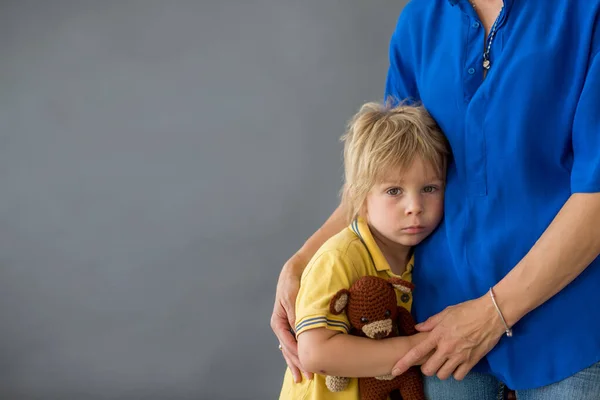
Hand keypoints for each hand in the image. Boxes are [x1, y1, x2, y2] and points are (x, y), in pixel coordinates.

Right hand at [270, 253, 312, 382]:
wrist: (295, 271)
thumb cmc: (292, 283)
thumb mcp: (293, 299)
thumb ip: (295, 316)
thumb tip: (300, 333)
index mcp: (278, 322)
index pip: (288, 344)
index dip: (297, 356)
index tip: (307, 365)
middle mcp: (281, 326)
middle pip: (288, 350)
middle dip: (297, 364)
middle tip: (307, 377)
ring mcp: (287, 327)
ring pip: (291, 349)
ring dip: (297, 362)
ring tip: (303, 377)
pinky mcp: (295, 324)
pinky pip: (296, 342)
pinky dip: (300, 352)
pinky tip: (304, 362)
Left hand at [391, 295, 506, 380]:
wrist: (490, 314)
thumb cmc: (467, 310)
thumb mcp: (446, 312)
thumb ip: (431, 322)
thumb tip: (418, 328)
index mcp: (438, 334)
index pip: (416, 352)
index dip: (404, 363)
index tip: (395, 370)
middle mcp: (446, 348)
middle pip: (428, 370)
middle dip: (427, 368)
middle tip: (431, 361)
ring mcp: (459, 356)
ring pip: (442, 375)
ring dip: (441, 371)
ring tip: (445, 362)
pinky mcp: (472, 361)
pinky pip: (458, 376)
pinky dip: (456, 373)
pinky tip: (457, 365)